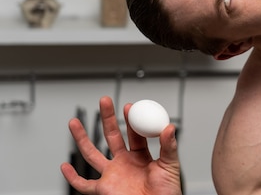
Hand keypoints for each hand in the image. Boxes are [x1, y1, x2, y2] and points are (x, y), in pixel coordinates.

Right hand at [60, 96, 182, 194]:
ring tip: (74, 122)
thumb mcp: (171, 165)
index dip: (131, 119)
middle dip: (108, 118)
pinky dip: (72, 178)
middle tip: (105, 100)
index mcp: (141, 157)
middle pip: (112, 136)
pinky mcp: (104, 190)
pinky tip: (64, 166)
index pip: (134, 133)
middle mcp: (125, 164)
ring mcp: (113, 175)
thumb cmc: (167, 193)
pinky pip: (83, 185)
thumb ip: (169, 146)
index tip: (129, 106)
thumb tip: (170, 127)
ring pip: (92, 154)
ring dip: (82, 138)